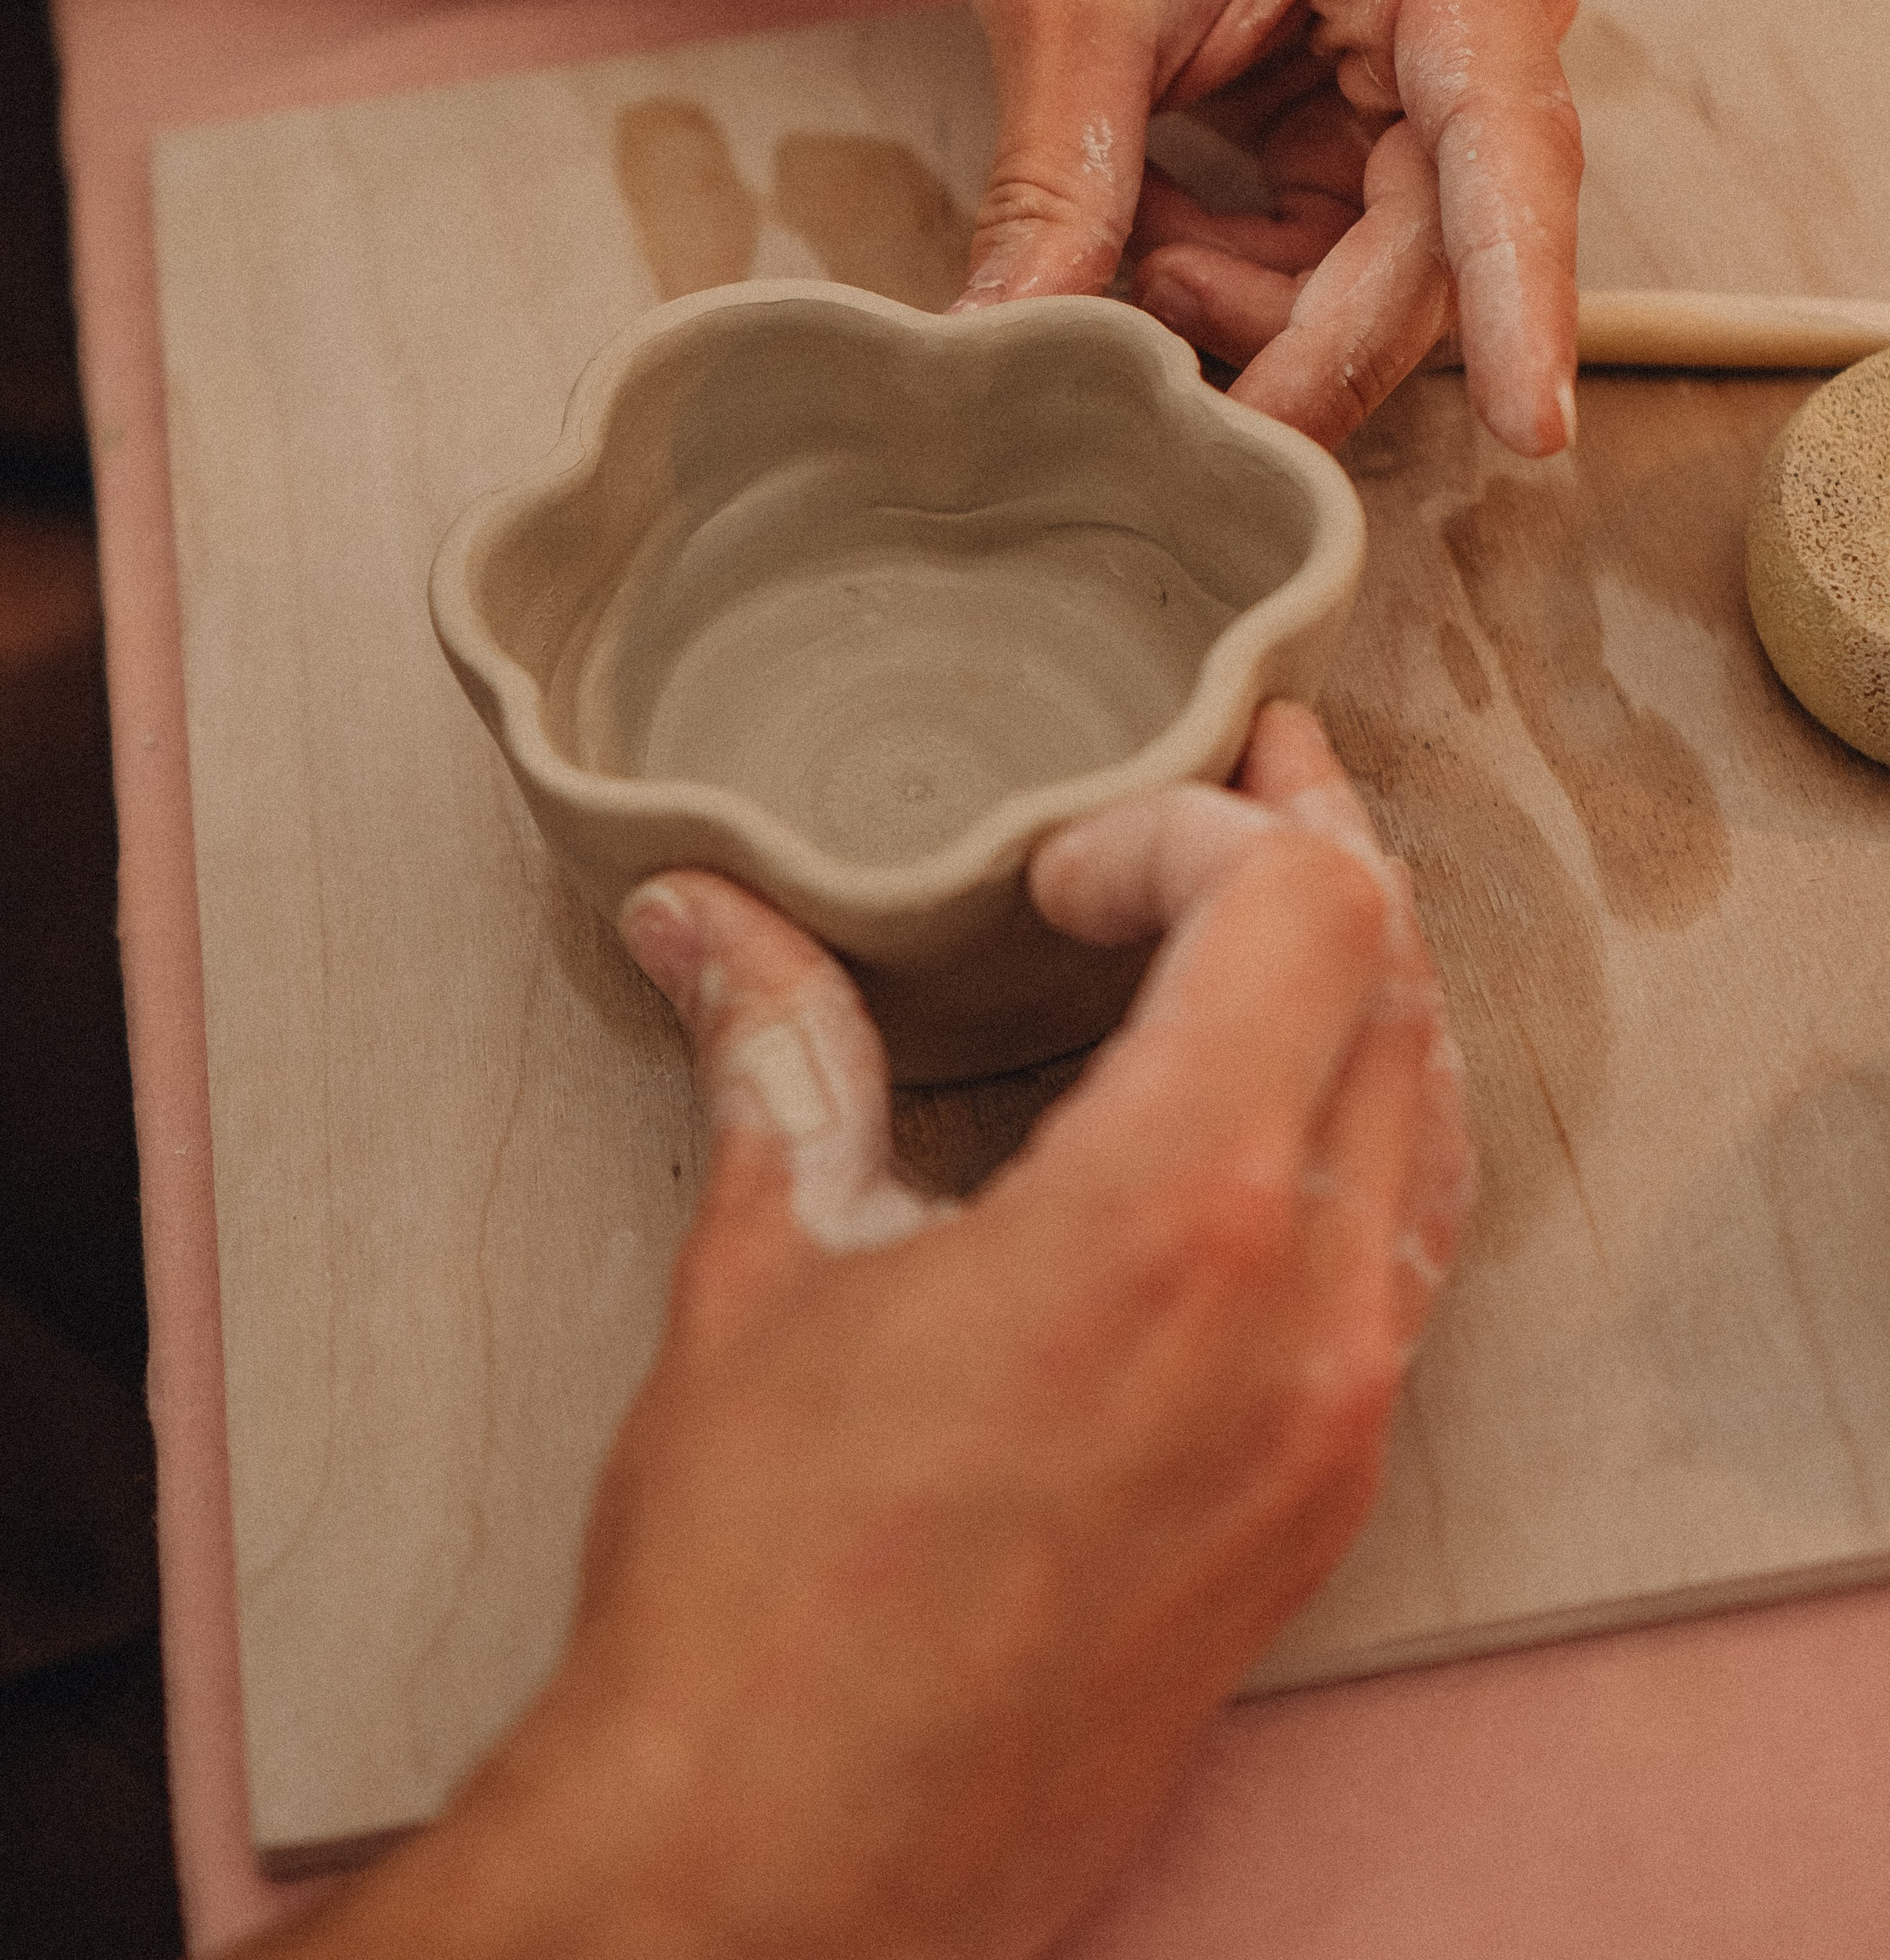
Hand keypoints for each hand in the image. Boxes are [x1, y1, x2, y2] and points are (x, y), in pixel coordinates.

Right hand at [308, 706, 1466, 1959]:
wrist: (793, 1867)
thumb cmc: (757, 1587)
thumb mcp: (763, 1277)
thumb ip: (773, 1052)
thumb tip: (703, 916)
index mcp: (1168, 1221)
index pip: (1302, 908)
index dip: (1194, 829)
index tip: (1069, 870)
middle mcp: (1299, 1316)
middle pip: (1395, 991)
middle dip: (1315, 861)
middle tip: (1232, 791)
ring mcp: (1334, 1424)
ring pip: (1434, 1125)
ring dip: (1365, 996)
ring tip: (1274, 923)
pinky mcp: (1322, 1508)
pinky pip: (1412, 1262)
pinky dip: (1372, 1139)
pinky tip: (1280, 1121)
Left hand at [935, 0, 1582, 456]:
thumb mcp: (1062, 4)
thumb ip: (1055, 187)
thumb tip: (1004, 350)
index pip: (1508, 151)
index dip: (1523, 297)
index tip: (1537, 431)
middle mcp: (1471, 11)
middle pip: (1440, 250)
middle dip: (1309, 341)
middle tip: (1173, 392)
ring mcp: (1427, 69)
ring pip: (1385, 274)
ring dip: (1257, 308)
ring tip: (1127, 257)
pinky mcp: (1367, 114)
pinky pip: (1331, 253)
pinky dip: (1237, 273)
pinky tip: (1150, 230)